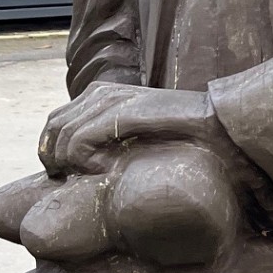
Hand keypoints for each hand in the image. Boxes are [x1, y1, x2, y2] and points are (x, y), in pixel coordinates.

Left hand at [38, 83, 228, 176]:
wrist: (220, 127)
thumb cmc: (186, 137)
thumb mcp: (140, 136)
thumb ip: (111, 138)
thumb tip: (83, 163)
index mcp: (103, 94)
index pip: (55, 121)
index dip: (55, 151)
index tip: (73, 175)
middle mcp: (101, 92)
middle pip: (52, 129)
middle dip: (57, 159)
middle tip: (80, 180)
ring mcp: (109, 100)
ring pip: (61, 137)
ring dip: (73, 163)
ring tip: (100, 175)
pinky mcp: (119, 113)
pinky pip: (77, 143)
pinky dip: (85, 162)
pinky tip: (109, 170)